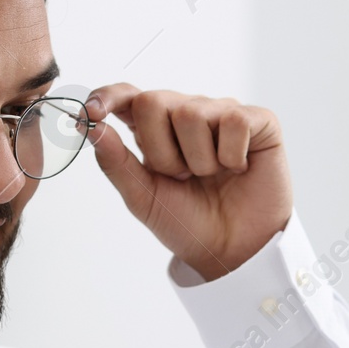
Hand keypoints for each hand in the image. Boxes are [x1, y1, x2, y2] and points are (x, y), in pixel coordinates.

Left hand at [84, 85, 292, 280]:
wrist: (233, 252)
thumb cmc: (190, 222)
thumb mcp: (143, 198)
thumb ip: (115, 162)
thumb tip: (90, 127)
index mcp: (155, 129)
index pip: (127, 95)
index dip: (108, 96)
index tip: (92, 113)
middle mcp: (187, 113)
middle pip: (153, 102)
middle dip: (161, 151)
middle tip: (181, 176)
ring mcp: (222, 114)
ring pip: (192, 113)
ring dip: (198, 159)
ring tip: (210, 175)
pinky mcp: (258, 121)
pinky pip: (234, 121)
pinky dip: (232, 155)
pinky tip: (238, 168)